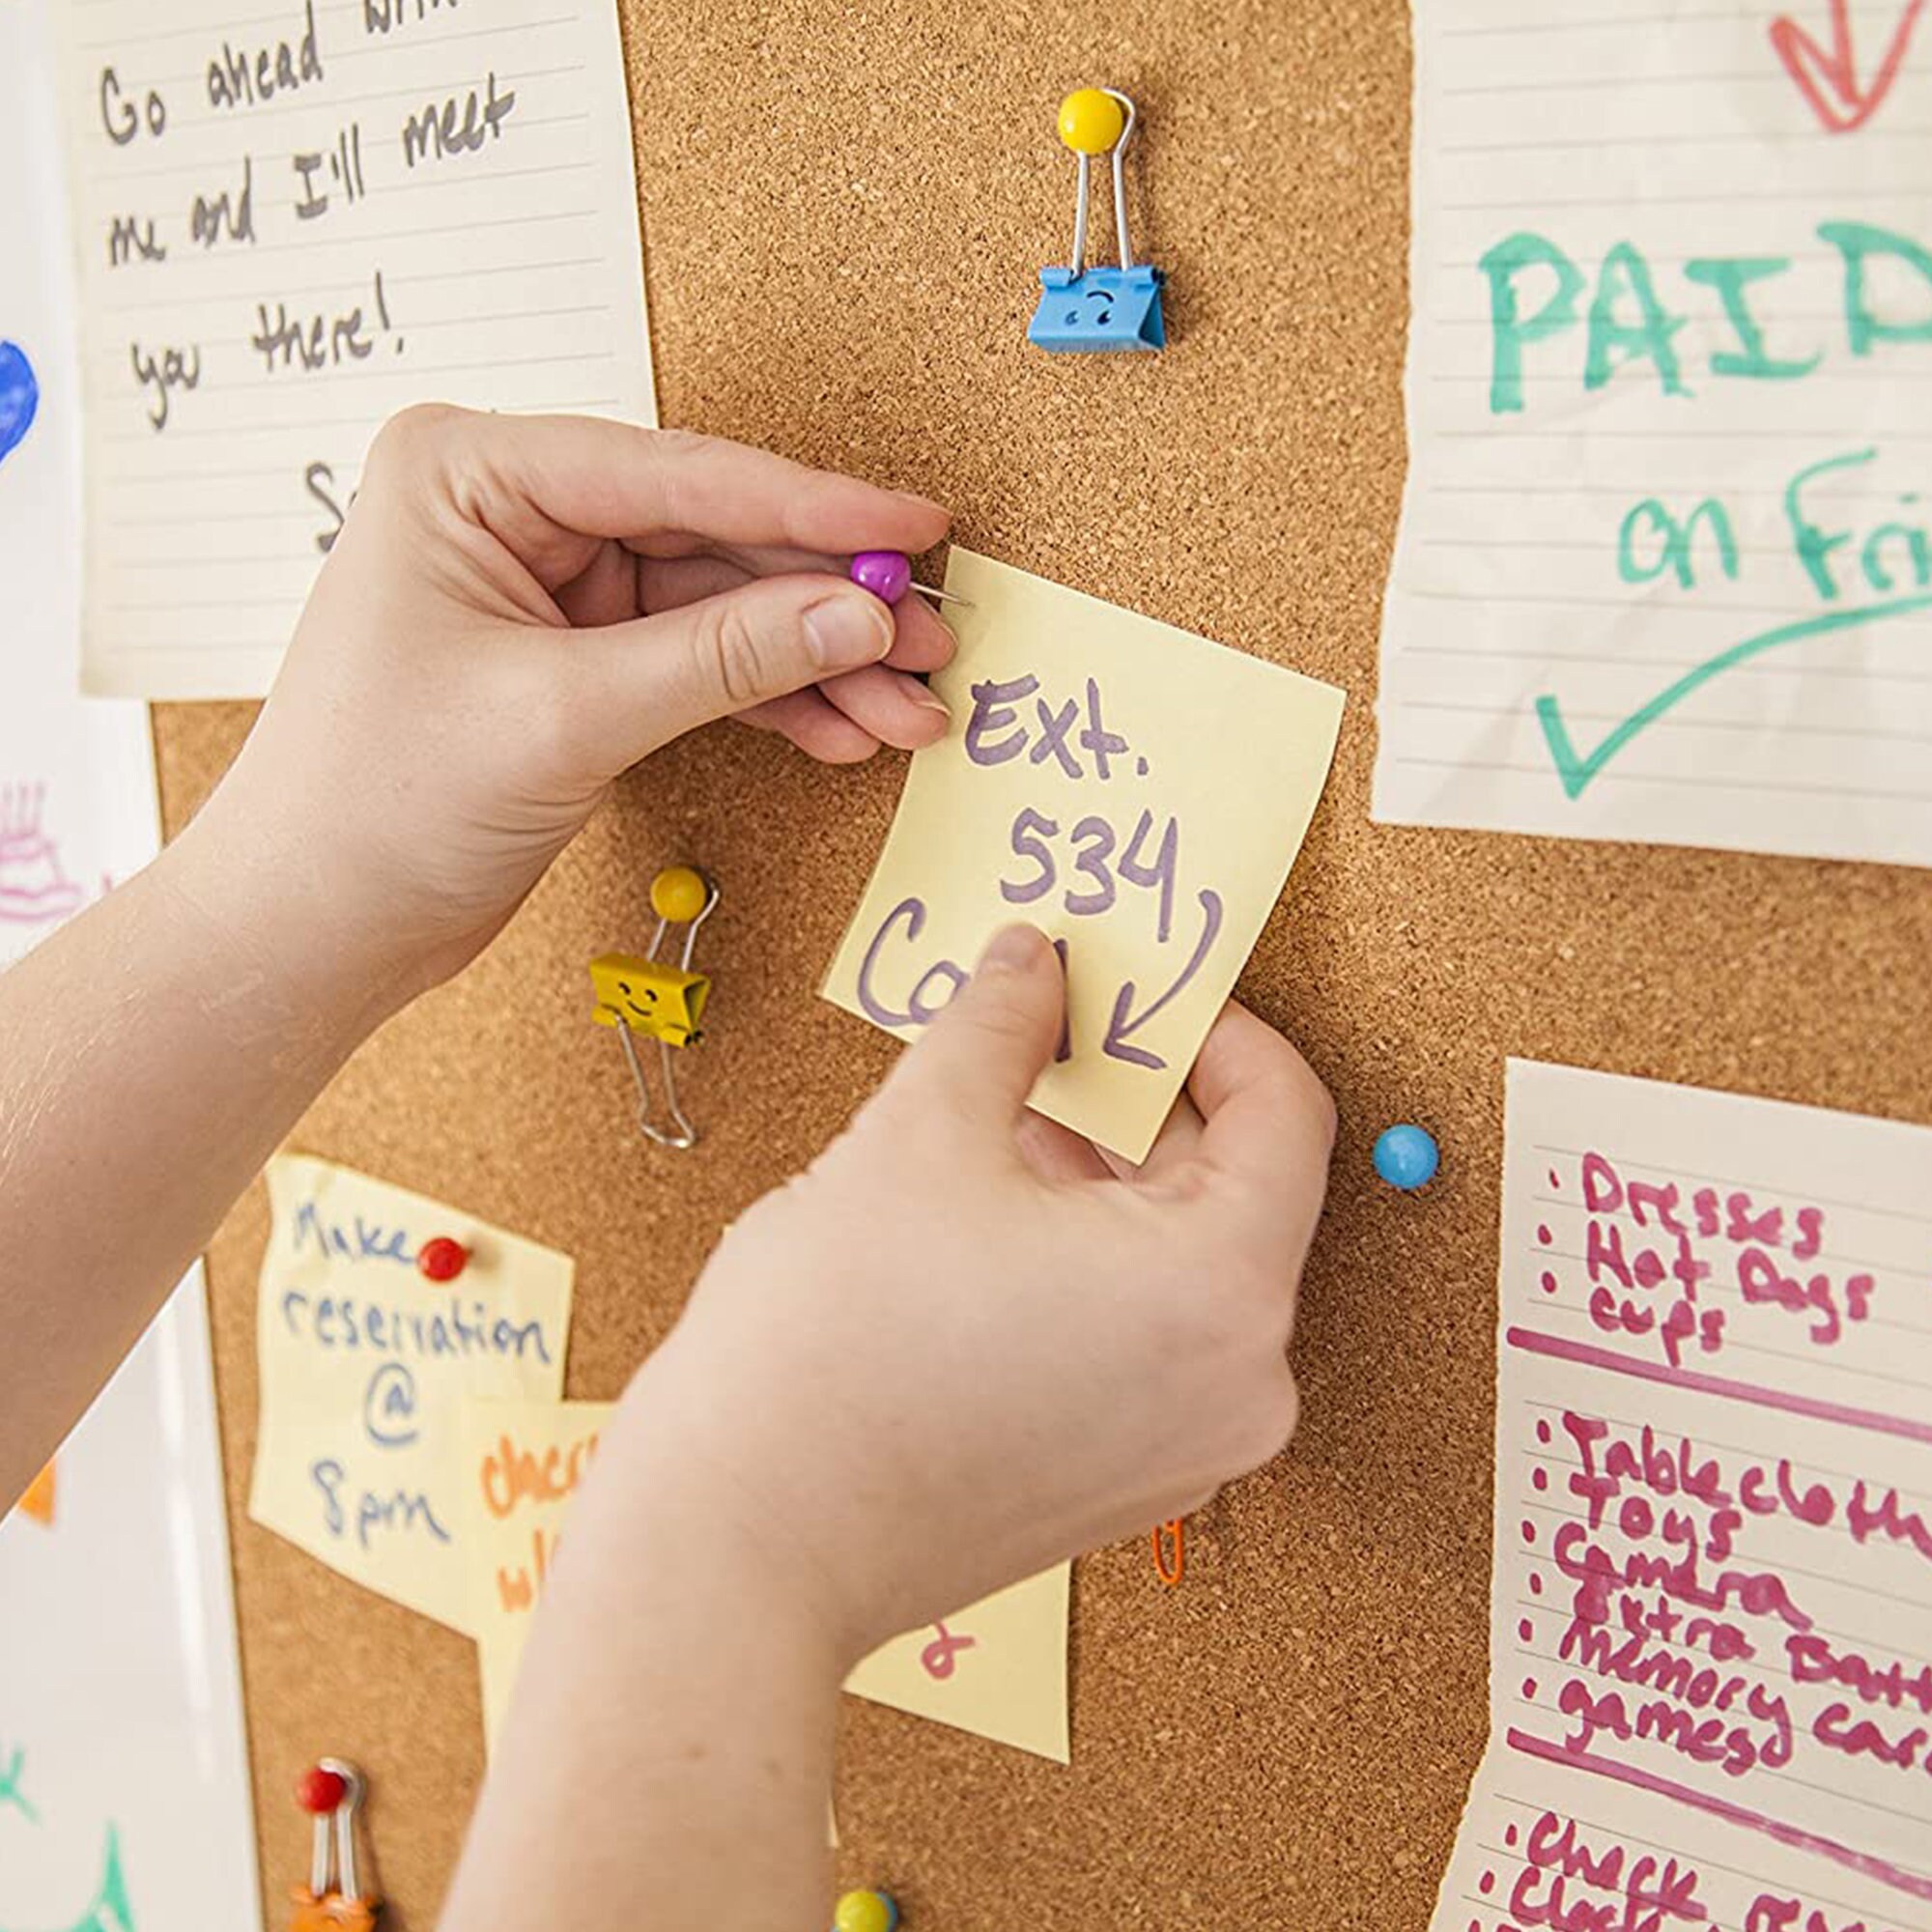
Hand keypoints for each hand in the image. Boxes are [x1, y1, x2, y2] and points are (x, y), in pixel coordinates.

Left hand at [191, 406, 953, 1000]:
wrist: (313, 926)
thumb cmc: (378, 803)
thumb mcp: (567, 716)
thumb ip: (723, 657)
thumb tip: (858, 614)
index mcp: (470, 472)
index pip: (674, 472)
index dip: (810, 502)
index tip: (913, 520)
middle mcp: (508, 512)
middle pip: (710, 537)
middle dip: (825, 598)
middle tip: (929, 633)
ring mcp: (544, 589)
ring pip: (717, 608)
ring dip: (814, 660)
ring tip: (909, 704)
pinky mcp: (571, 662)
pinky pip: (693, 664)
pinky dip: (767, 699)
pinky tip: (842, 729)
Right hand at [613, 925, 1334, 1659]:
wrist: (740, 1548)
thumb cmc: (829, 1356)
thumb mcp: (921, 1135)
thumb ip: (1002, 1023)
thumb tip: (1034, 962)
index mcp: (1220, 1291)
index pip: (1284, 1115)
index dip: (1214, 1030)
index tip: (1137, 993)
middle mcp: (1236, 1383)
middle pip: (1235, 1189)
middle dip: (1145, 1096)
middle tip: (1057, 1027)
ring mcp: (1184, 1448)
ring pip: (1182, 1262)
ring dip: (1109, 1174)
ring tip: (1004, 1111)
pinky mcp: (1124, 1481)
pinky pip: (1146, 1332)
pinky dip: (1093, 1258)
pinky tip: (993, 1210)